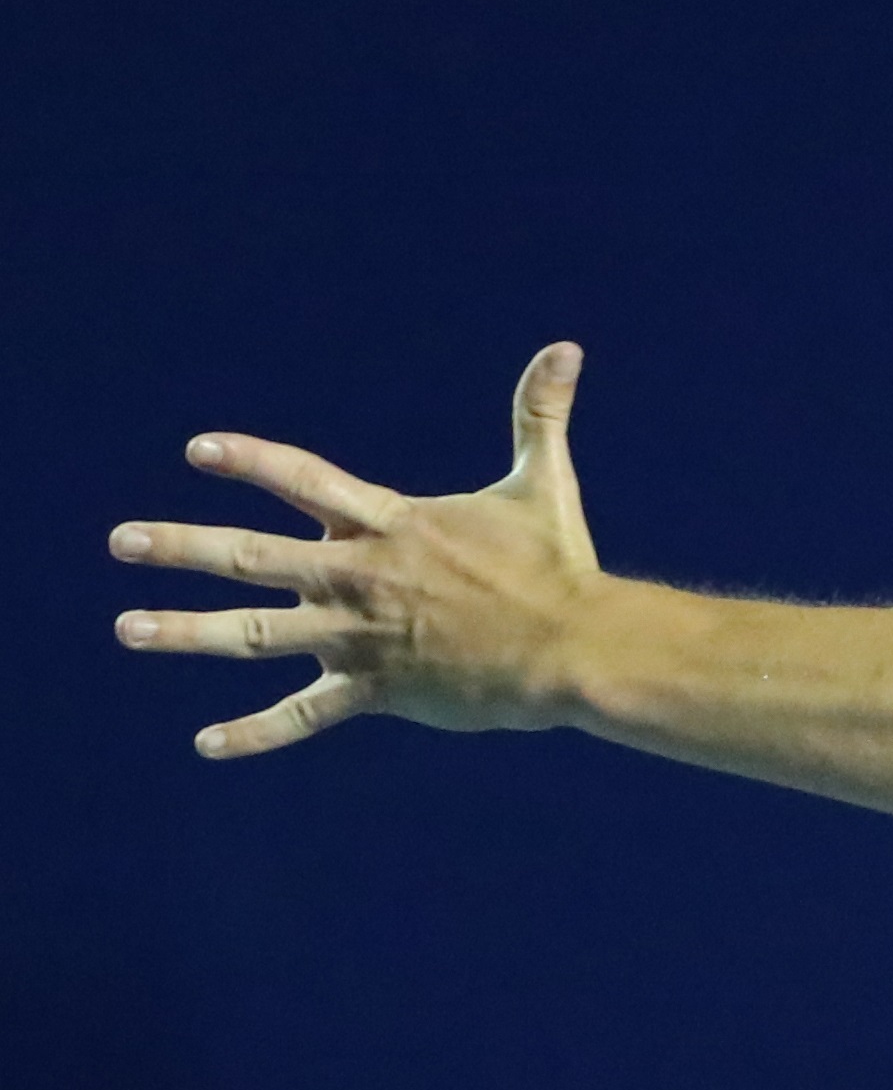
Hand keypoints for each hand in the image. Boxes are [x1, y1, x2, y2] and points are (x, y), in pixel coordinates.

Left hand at [112, 343, 604, 757]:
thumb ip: (539, 414)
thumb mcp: (544, 483)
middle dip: (182, 546)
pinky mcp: (376, 689)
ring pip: (256, 633)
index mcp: (390, 526)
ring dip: (186, 630)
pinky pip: (304, 715)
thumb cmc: (559, 567)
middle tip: (120, 542)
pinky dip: (255, 732)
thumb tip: (566, 347)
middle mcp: (359, 577)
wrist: (575, 649)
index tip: (198, 451)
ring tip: (128, 628)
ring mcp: (360, 637)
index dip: (250, 461)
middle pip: (253, 556)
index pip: (303, 481)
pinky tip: (207, 742)